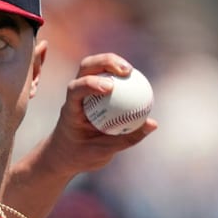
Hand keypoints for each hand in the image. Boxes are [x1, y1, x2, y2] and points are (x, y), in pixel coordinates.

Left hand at [47, 53, 156, 174]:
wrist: (64, 155)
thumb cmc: (80, 155)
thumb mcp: (102, 152)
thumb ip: (127, 138)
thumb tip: (152, 123)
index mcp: (70, 110)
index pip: (74, 90)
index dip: (90, 84)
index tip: (110, 88)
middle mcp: (74, 96)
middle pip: (85, 67)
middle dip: (105, 62)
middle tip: (127, 70)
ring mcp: (82, 91)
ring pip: (94, 66)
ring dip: (112, 62)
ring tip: (131, 71)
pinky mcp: (91, 92)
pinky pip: (106, 78)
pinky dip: (118, 76)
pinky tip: (135, 80)